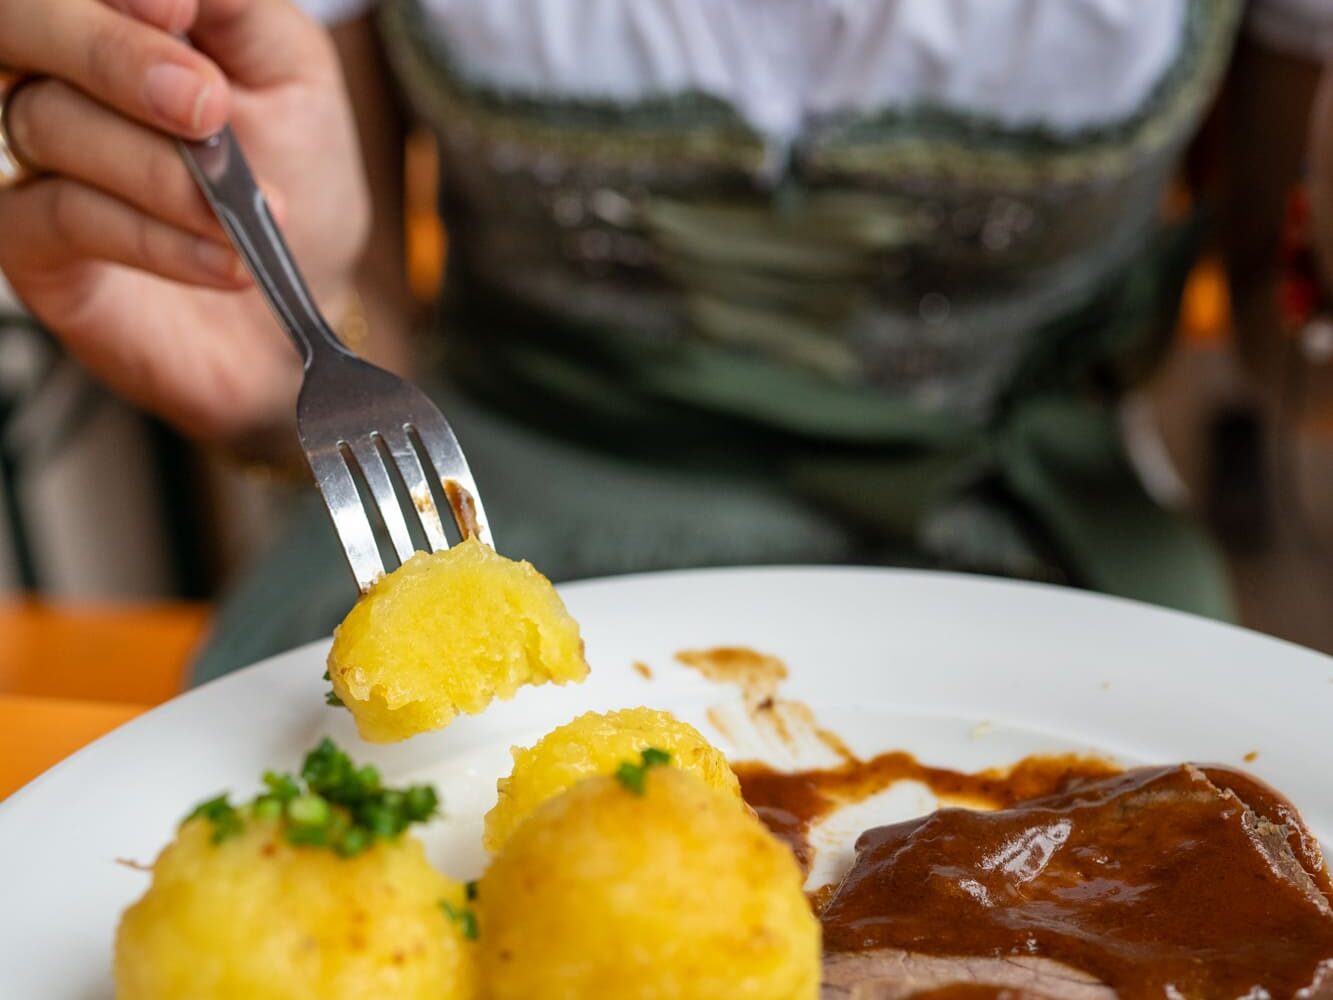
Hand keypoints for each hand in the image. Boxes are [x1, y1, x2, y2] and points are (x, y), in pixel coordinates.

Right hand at [0, 0, 369, 441]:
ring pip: (49, 122)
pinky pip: (66, 216)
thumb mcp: (290, 68)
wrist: (308, 290)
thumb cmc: (296, 171)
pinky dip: (156, 238)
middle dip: (109, 55)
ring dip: (164, 173)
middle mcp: (57, 70)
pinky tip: (227, 260)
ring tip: (253, 210)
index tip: (179, 14)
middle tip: (205, 108)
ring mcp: (35, 152)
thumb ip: (233, 5)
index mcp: (117, 16)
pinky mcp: (32, 240)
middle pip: (21, 23)